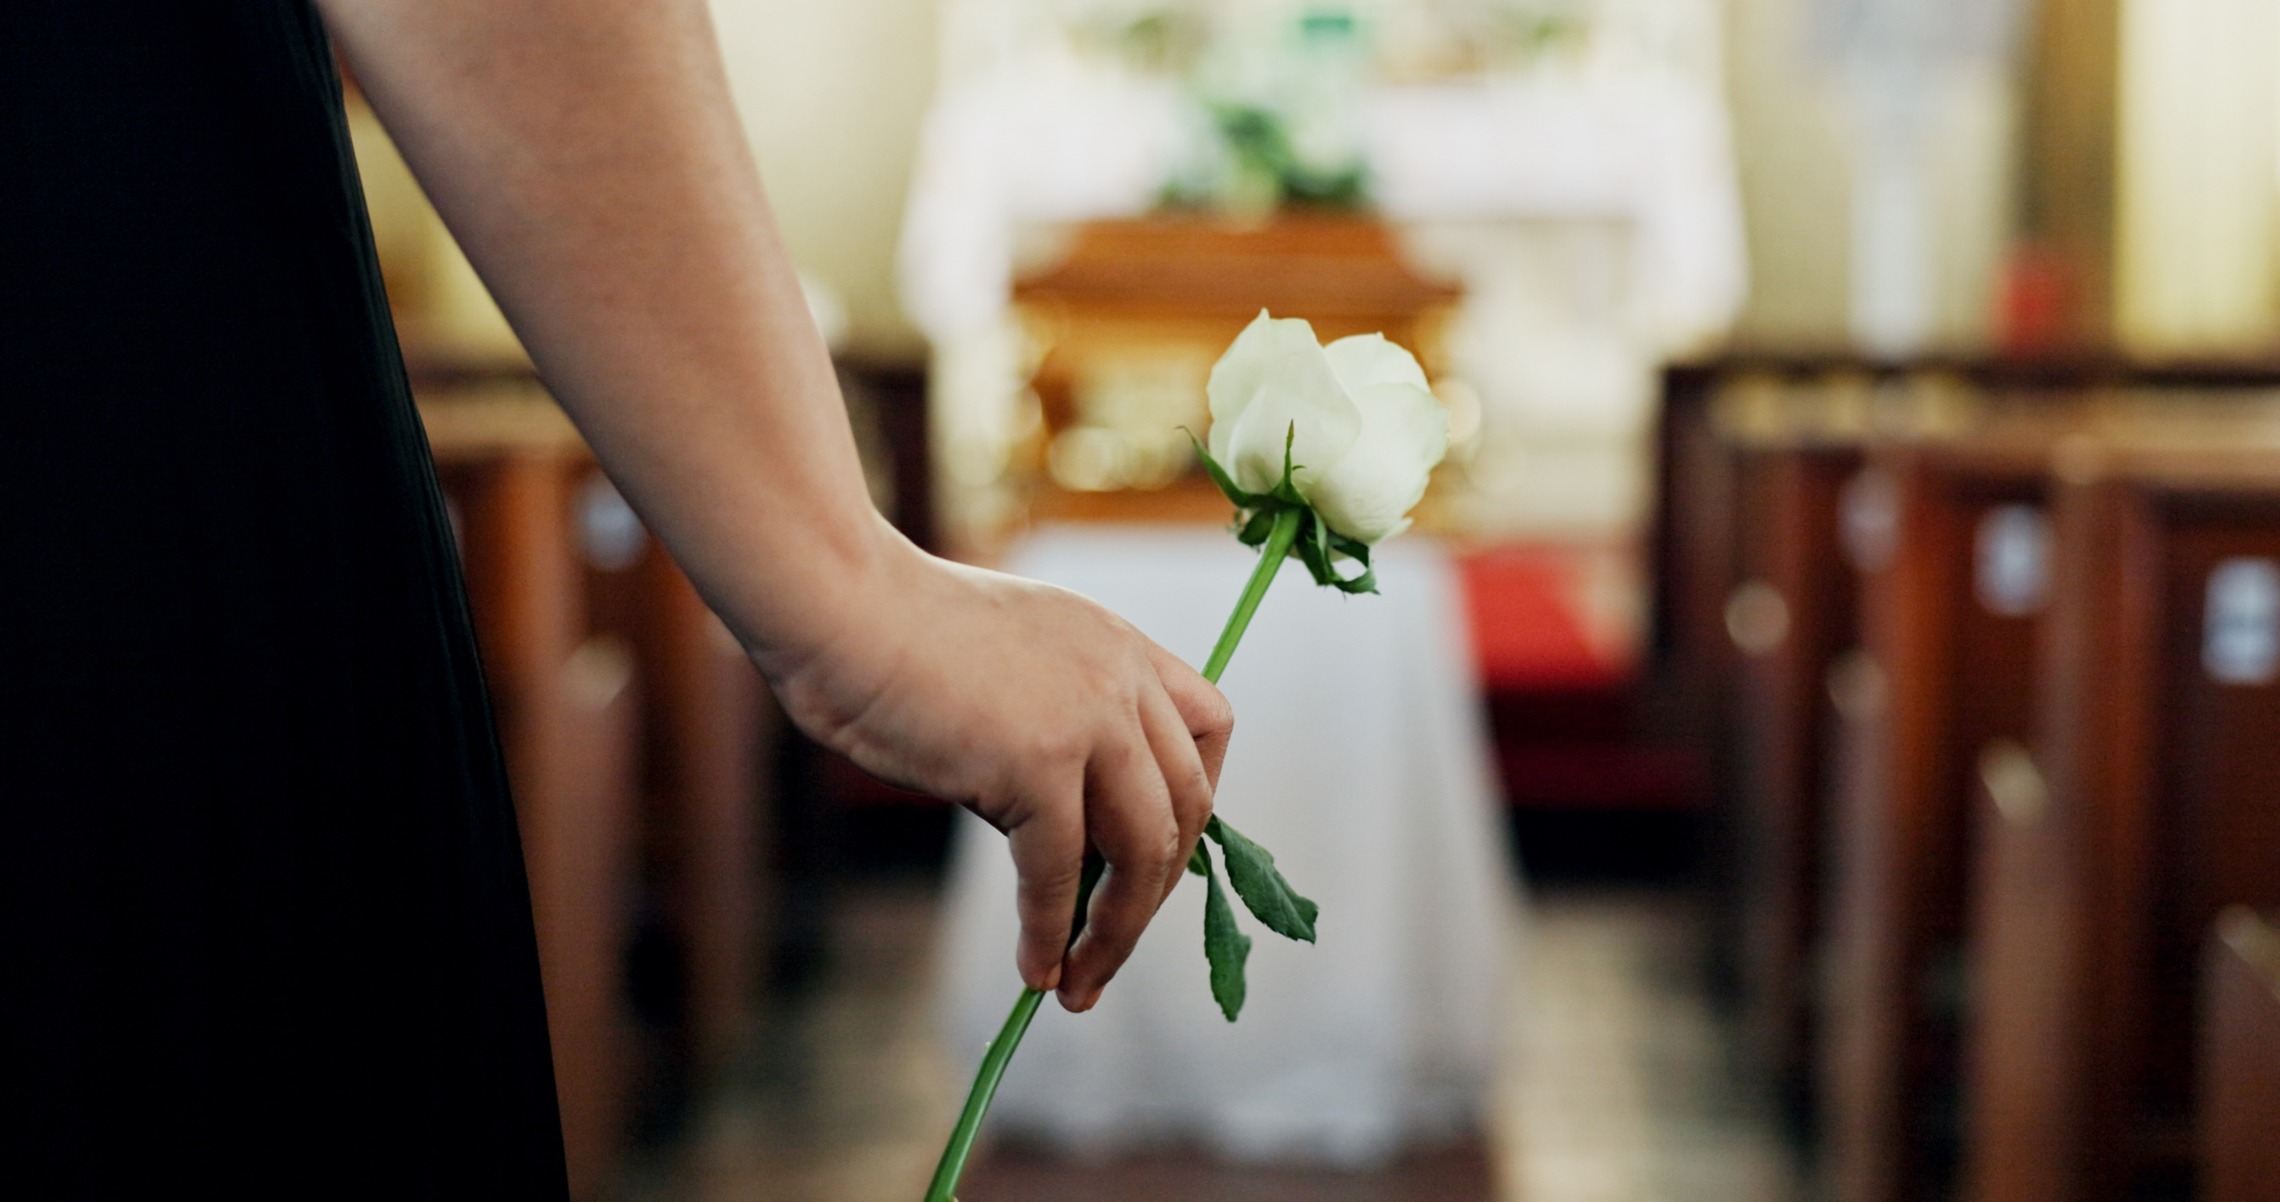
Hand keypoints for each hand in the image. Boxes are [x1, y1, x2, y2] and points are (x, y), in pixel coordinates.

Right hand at [759, 530, 1232, 1011]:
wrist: (836, 600)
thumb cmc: (890, 630)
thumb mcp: (1008, 665)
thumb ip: (1049, 731)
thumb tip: (1062, 848)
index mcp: (1118, 644)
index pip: (1209, 727)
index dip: (1198, 803)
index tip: (1162, 854)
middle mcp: (1120, 678)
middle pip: (1189, 805)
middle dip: (1157, 888)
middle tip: (1111, 941)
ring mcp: (1087, 719)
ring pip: (1144, 850)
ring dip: (1119, 932)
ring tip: (1082, 983)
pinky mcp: (1035, 762)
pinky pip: (1060, 871)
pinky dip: (1050, 932)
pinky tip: (1036, 968)